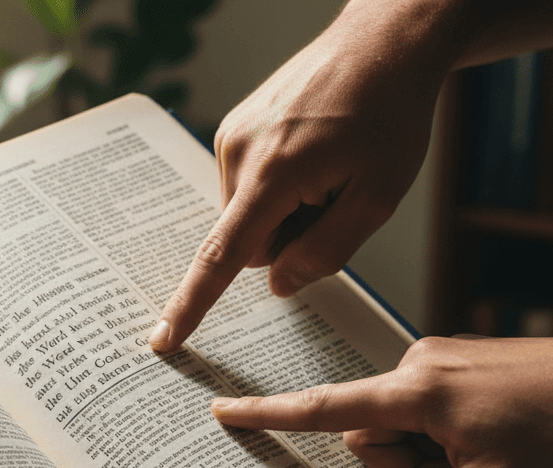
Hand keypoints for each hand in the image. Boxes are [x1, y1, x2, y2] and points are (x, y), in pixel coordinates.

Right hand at [150, 2, 460, 351]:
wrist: (383, 42)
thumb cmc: (389, 113)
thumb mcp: (377, 196)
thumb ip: (326, 252)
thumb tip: (277, 286)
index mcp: (272, 174)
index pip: (222, 257)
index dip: (192, 304)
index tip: (163, 340)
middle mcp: (239, 152)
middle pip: (251, 241)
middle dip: (290, 238)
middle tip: (337, 198)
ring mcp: (233, 136)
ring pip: (251, 215)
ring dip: (288, 210)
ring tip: (329, 166)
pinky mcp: (236, 127)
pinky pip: (250, 185)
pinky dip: (280, 186)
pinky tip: (314, 152)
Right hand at [211, 335, 552, 467]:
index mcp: (413, 393)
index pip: (322, 409)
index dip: (268, 416)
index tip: (221, 411)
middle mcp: (418, 366)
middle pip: (369, 432)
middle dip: (401, 467)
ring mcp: (441, 359)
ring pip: (401, 423)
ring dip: (428, 453)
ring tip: (488, 460)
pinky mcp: (462, 359)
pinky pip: (427, 406)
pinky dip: (446, 434)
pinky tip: (495, 442)